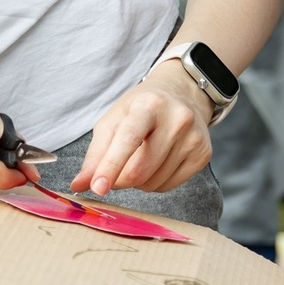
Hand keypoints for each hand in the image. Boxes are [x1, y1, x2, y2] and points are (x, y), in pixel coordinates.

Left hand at [77, 62, 212, 195]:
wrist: (182, 96)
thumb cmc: (141, 109)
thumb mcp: (114, 120)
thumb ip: (95, 154)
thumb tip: (80, 184)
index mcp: (149, 105)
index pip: (129, 139)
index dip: (111, 166)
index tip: (98, 188)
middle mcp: (177, 118)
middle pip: (139, 170)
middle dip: (119, 179)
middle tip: (113, 172)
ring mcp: (194, 137)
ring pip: (152, 183)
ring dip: (137, 181)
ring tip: (141, 157)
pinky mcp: (203, 154)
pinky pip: (168, 186)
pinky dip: (154, 182)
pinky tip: (157, 163)